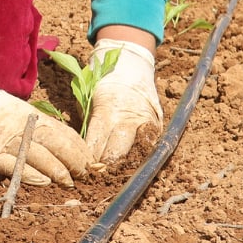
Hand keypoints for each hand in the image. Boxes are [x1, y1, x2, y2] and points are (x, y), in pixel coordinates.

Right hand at [0, 73, 90, 185]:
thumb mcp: (13, 109)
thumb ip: (31, 124)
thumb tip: (54, 142)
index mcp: (29, 115)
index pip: (63, 133)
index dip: (79, 149)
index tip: (90, 161)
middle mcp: (22, 127)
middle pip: (57, 146)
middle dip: (75, 162)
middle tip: (85, 175)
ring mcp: (6, 141)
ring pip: (41, 158)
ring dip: (58, 172)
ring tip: (69, 182)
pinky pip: (15, 167)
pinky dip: (32, 175)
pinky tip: (44, 181)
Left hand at [83, 38, 162, 164]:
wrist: (132, 65)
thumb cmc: (104, 83)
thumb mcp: (90, 100)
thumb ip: (90, 125)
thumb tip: (84, 151)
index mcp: (108, 110)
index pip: (97, 143)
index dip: (90, 158)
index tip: (84, 169)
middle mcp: (129, 118)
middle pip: (117, 152)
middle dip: (107, 166)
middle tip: (97, 177)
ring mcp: (146, 122)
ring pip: (136, 153)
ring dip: (125, 165)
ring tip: (115, 176)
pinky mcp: (157, 125)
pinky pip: (150, 146)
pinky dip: (141, 156)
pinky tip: (133, 165)